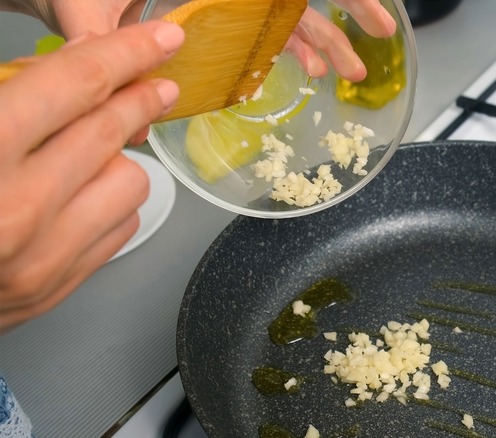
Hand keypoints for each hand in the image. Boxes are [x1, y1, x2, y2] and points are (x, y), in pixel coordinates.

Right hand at [0, 20, 183, 332]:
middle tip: (156, 85)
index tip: (161, 40)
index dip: (128, 52)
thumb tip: (78, 61)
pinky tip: (78, 198)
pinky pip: (120, 228)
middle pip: (109, 131)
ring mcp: (41, 255)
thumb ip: (11, 89)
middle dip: (140, 97)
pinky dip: (108, 205)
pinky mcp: (55, 286)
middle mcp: (17, 207)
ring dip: (116, 161)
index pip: (75, 84)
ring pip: (129, 182)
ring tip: (84, 157)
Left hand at [6, 0, 397, 81]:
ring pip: (286, 15)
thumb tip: (129, 113)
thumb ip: (105, 49)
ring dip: (321, 42)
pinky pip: (264, 31)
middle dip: (343, 17)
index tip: (369, 8)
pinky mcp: (218, 16)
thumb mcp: (84, 7)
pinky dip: (288, 49)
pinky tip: (304, 69)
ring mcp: (223, 0)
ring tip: (346, 71)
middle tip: (377, 39)